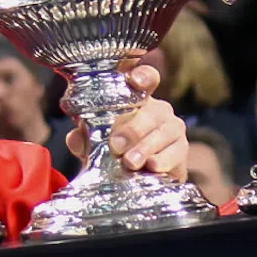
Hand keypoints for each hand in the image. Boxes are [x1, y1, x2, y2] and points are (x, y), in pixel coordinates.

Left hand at [71, 65, 189, 181]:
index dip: (143, 76)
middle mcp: (158, 110)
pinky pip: (176, 152)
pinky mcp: (181, 150)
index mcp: (138, 100)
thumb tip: (75, 137)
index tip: (135, 81)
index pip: (147, 79)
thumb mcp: (97, 145)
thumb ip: (85, 139)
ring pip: (165, 132)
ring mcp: (173, 129)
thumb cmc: (117, 153)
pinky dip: (163, 160)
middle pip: (152, 112)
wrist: (138, 180)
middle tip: (117, 146)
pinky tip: (152, 166)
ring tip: (130, 162)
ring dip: (146, 147)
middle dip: (134, 129)